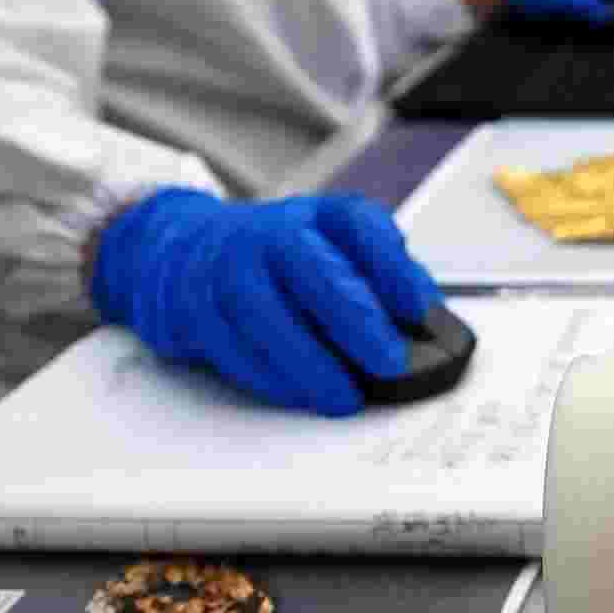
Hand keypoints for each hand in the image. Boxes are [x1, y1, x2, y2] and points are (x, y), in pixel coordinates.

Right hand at [86, 189, 445, 417]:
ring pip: (263, 311)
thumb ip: (380, 276)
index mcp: (316, 216)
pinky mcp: (195, 307)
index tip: (420, 307)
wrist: (183, 252)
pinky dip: (268, 376)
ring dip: (306, 360)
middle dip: (353, 317)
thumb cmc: (275, 258)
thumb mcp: (331, 249)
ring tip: (344, 396)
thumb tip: (429, 318)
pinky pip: (230, 344)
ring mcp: (227, 267)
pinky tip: (298, 393)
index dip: (391, 264)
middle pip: (310, 266)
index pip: (357, 224)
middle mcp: (271, 234)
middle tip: (389, 361)